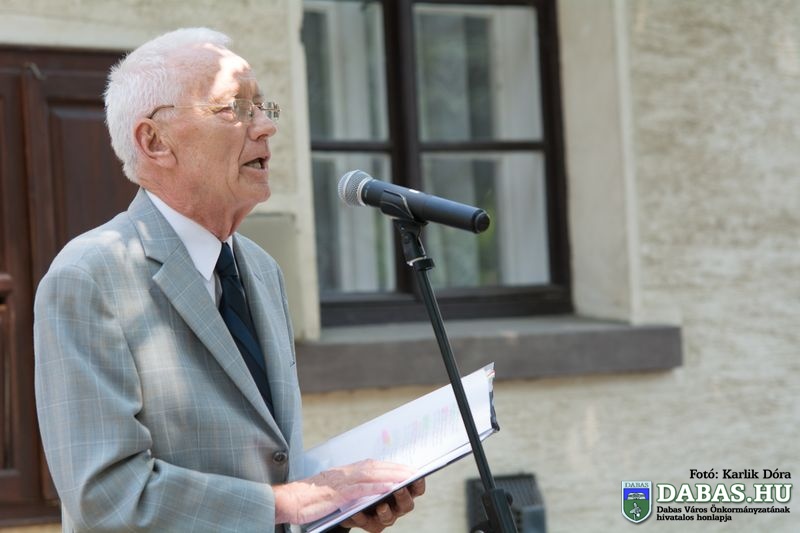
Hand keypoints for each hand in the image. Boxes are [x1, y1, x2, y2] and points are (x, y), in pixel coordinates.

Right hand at [273, 460, 413, 525]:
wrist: (289, 500)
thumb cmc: (311, 497)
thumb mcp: (334, 487)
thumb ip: (351, 485)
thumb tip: (371, 487)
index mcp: (346, 471)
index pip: (373, 465)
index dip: (392, 467)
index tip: (408, 469)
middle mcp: (346, 473)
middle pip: (376, 468)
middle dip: (397, 469)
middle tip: (414, 472)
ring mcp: (342, 483)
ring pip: (372, 476)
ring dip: (391, 476)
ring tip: (407, 479)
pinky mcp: (337, 494)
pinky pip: (359, 490)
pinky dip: (375, 488)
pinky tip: (388, 489)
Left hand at [340, 477, 425, 531]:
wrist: (349, 495)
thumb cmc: (368, 481)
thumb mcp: (378, 472)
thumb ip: (388, 471)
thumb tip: (400, 466)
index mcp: (403, 491)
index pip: (416, 489)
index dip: (418, 483)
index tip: (416, 475)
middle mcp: (396, 506)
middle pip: (407, 505)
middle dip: (403, 497)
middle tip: (398, 489)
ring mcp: (383, 517)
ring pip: (389, 518)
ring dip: (386, 512)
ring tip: (381, 506)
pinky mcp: (369, 524)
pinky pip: (366, 522)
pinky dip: (362, 517)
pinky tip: (356, 512)